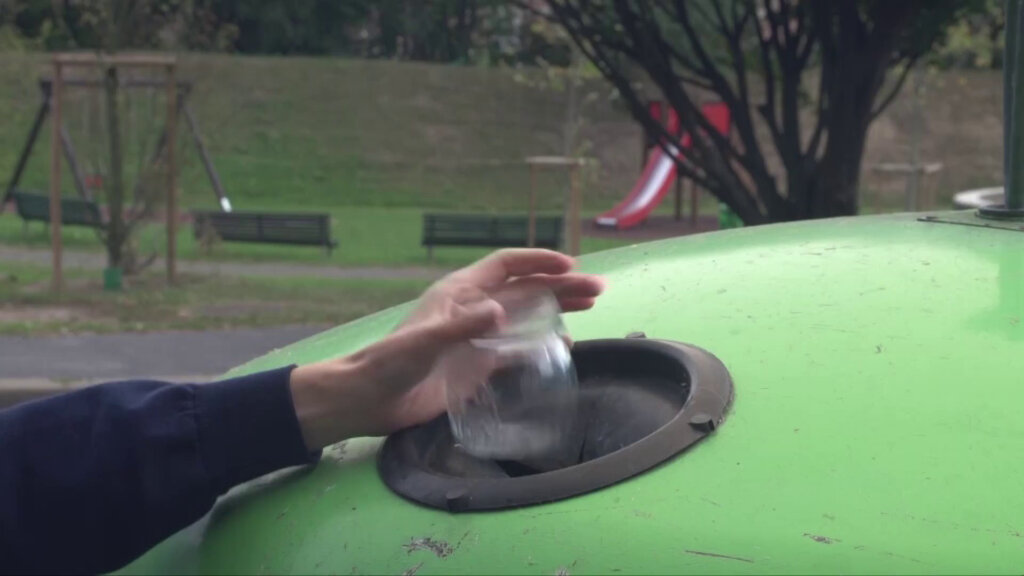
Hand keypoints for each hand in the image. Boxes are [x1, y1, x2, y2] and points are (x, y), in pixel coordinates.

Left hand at [289, 249, 604, 449]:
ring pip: (526, 315)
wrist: (371, 399)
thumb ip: (461, 326)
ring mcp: (478, 336)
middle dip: (561, 284)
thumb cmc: (391, 362)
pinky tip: (564, 346)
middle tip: (598, 289)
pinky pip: (518, 348)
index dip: (538, 261)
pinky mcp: (478, 364)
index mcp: (459, 291)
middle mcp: (473, 308)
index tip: (571, 267)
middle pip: (525, 288)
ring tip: (591, 307)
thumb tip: (500, 311)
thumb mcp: (425, 341)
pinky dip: (542, 343)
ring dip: (557, 308)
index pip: (506, 265)